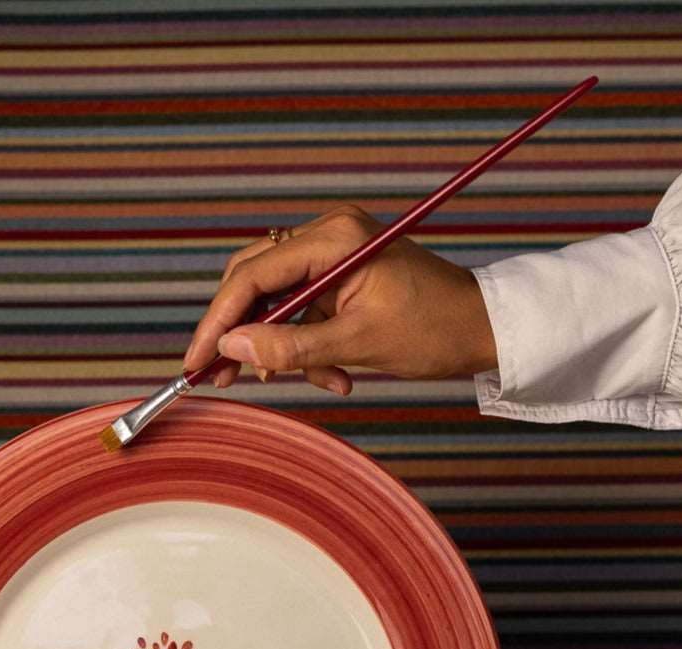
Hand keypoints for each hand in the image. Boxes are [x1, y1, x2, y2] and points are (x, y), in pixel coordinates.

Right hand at [183, 204, 497, 394]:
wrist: (483, 330)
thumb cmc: (435, 329)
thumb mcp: (358, 344)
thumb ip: (291, 347)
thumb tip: (233, 349)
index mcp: (334, 238)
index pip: (252, 275)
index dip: (219, 320)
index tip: (197, 359)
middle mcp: (329, 235)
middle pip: (255, 281)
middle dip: (243, 334)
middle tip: (226, 379)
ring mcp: (336, 255)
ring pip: (280, 303)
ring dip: (289, 349)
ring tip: (321, 380)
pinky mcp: (343, 277)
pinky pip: (306, 313)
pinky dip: (312, 348)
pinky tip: (337, 374)